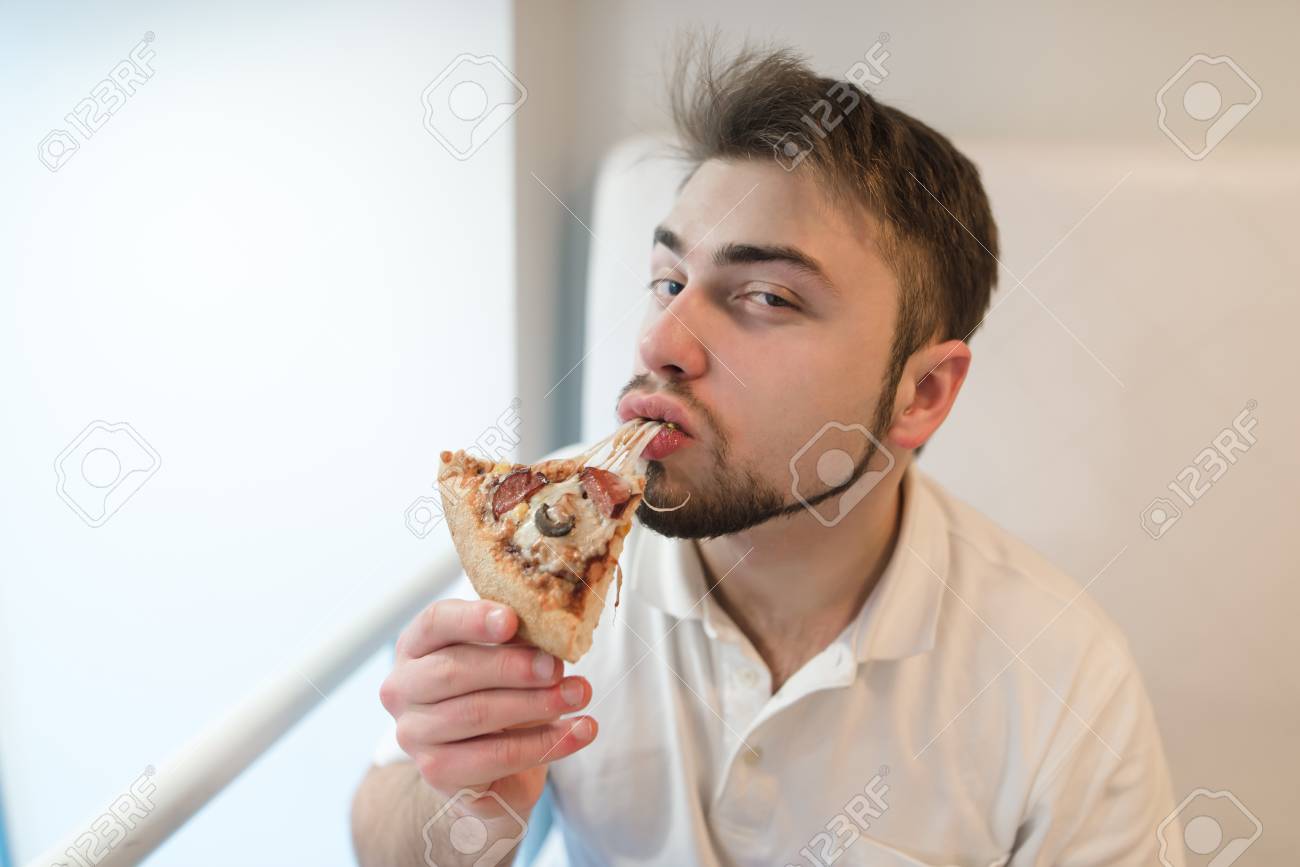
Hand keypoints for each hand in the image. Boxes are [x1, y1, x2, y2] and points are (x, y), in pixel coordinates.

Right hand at [379, 599, 596, 820]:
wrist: (483, 771)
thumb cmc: (494, 698)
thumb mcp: (501, 663)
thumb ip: (515, 645)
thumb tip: (553, 638)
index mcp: (415, 646)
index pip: (435, 622)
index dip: (473, 618)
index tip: (513, 619)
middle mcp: (402, 688)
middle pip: (455, 670)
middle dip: (513, 667)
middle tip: (558, 666)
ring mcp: (413, 733)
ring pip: (477, 713)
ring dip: (537, 703)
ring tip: (579, 694)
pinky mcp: (437, 772)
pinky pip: (497, 756)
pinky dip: (547, 743)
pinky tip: (581, 731)